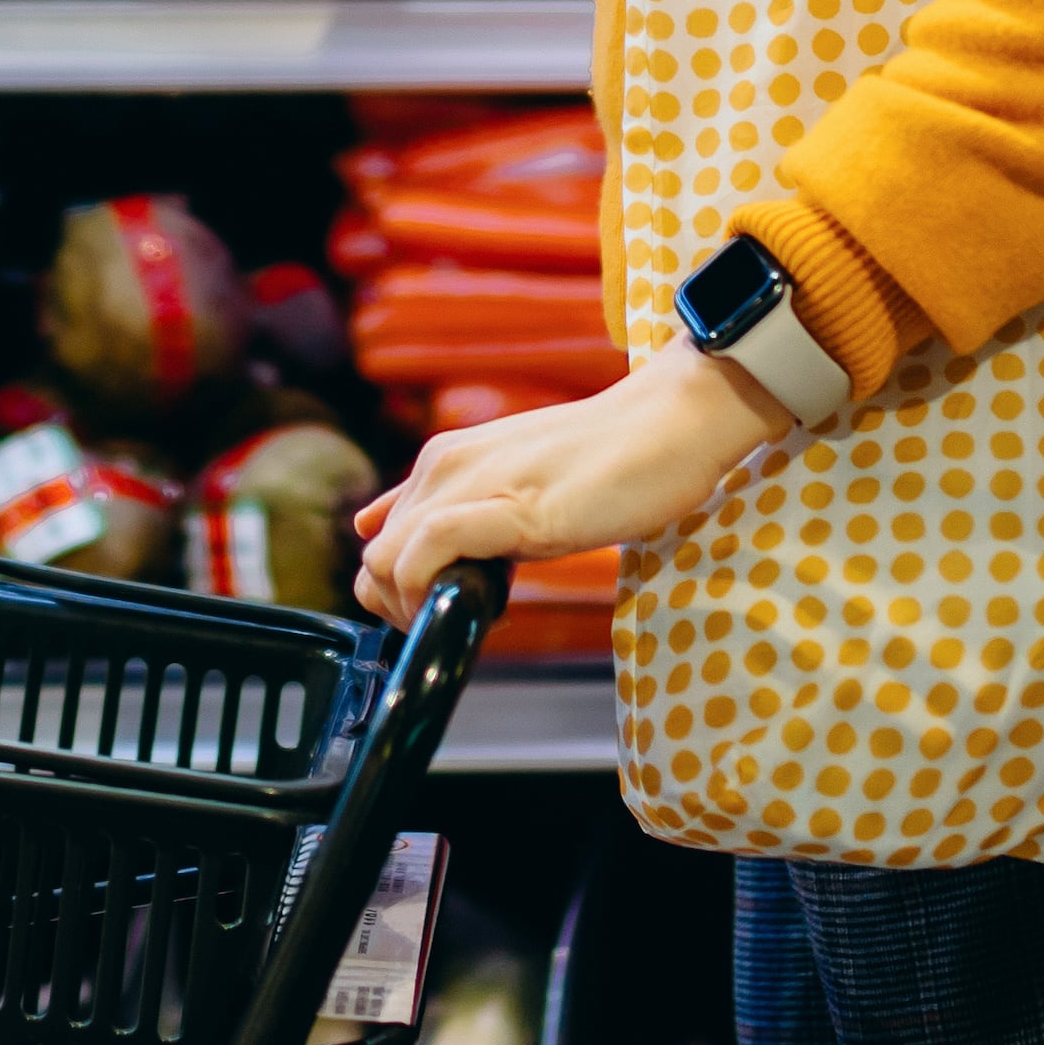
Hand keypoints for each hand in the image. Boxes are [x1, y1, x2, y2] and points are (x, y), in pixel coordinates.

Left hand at [349, 339, 791, 625]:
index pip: (378, 541)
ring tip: (472, 616)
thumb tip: (387, 530)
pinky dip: (437, 590)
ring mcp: (475, 482)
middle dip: (403, 610)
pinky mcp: (512, 505)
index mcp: (445, 462)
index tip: (446, 609)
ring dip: (416, 607)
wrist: (669, 423)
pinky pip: (432, 547)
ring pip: (388, 557)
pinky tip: (483, 604)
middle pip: (374, 559)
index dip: (399, 592)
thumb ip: (457, 509)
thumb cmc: (607, 460)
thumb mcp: (514, 484)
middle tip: (462, 621)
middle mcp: (445, 465)